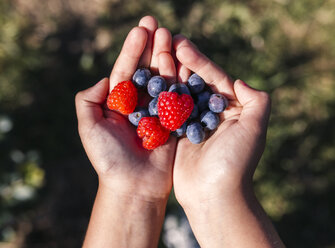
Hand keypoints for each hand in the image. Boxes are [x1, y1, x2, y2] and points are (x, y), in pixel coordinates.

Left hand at [75, 16, 176, 246]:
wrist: (133, 186)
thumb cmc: (109, 159)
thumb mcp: (89, 128)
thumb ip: (88, 100)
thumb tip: (106, 79)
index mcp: (118, 104)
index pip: (125, 71)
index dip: (132, 51)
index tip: (141, 30)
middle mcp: (138, 105)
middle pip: (146, 71)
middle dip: (151, 48)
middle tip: (157, 24)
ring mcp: (157, 113)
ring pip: (163, 80)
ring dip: (167, 58)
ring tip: (171, 36)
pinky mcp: (173, 123)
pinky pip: (178, 98)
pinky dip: (182, 80)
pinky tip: (186, 61)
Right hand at [171, 35, 283, 246]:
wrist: (213, 195)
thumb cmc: (235, 162)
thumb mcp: (255, 129)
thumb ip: (257, 101)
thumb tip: (239, 81)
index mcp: (232, 109)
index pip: (215, 78)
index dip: (199, 61)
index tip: (182, 46)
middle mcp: (212, 114)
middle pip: (196, 82)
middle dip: (182, 62)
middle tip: (167, 42)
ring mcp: (193, 124)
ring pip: (180, 93)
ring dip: (169, 74)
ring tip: (156, 55)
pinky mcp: (178, 135)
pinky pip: (168, 111)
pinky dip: (160, 96)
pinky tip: (149, 81)